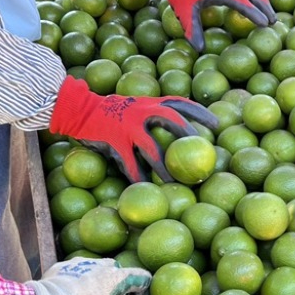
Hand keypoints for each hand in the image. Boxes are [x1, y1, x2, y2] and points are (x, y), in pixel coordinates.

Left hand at [20, 257, 166, 294]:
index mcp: (112, 276)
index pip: (138, 276)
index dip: (146, 288)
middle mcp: (96, 265)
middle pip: (117, 271)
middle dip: (122, 284)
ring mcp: (75, 265)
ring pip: (95, 269)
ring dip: (100, 281)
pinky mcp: (58, 270)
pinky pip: (76, 273)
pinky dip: (81, 282)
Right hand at [49, 76, 218, 181]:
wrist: (76, 108)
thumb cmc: (109, 110)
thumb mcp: (134, 105)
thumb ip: (152, 114)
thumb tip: (176, 130)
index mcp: (149, 102)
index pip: (180, 103)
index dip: (200, 113)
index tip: (218, 124)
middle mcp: (142, 111)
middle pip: (172, 120)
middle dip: (190, 135)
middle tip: (206, 153)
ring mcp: (128, 127)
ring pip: (153, 149)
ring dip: (166, 167)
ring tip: (177, 184)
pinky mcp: (114, 142)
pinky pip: (129, 165)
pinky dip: (138, 179)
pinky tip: (145, 191)